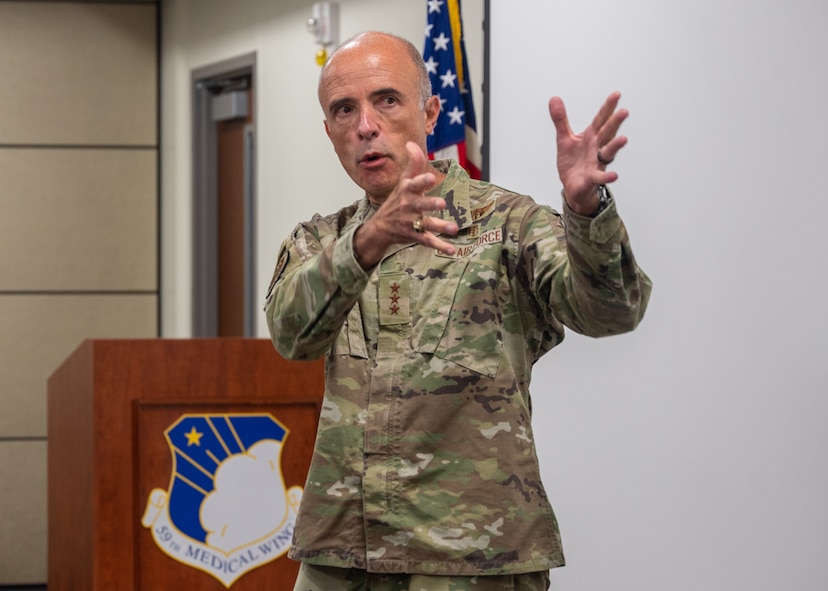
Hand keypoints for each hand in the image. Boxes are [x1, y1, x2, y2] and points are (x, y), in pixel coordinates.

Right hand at [353, 142, 458, 266]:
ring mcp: (411, 222)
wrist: (380, 227)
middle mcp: (408, 206)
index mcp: (407, 191)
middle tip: (442, 203)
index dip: (421, 181)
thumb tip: (411, 143)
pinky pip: (428, 241)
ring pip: (425, 224)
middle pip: (420, 205)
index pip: (414, 184)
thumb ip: (412, 163)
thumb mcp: (403, 181)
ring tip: (453, 229)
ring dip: (439, 227)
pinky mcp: (414, 235)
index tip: (430, 177)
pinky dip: (439, 246)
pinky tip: (451, 250)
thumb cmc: (396, 200)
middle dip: (430, 204)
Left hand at [548, 92, 628, 214]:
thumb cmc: (573, 162)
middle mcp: (597, 148)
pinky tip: (614, 176)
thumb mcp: (564, 138)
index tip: (616, 94)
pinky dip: (606, 177)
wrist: (572, 186)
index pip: (600, 119)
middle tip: (624, 112)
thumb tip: (554, 99)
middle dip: (615, 123)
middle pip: (607, 133)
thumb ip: (560, 119)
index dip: (608, 107)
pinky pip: (600, 177)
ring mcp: (596, 162)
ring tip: (623, 139)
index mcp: (591, 136)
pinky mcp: (592, 177)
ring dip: (615, 146)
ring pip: (608, 152)